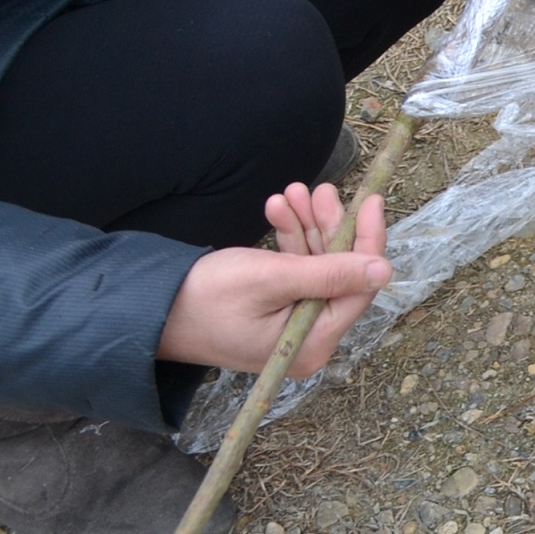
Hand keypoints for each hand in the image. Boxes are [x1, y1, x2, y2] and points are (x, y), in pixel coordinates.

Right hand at [158, 183, 391, 376]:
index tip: (372, 201)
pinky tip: (277, 210)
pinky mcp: (275, 311)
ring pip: (316, 265)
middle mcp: (308, 340)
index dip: (367, 241)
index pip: (359, 288)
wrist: (151, 310)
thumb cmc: (205, 297)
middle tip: (320, 190)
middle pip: (339, 273)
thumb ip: (329, 274)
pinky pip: (295, 270)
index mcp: (312, 343)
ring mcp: (291, 325)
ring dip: (306, 227)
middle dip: (329, 227)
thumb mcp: (271, 279)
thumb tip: (383, 269)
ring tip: (291, 192)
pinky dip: (289, 240)